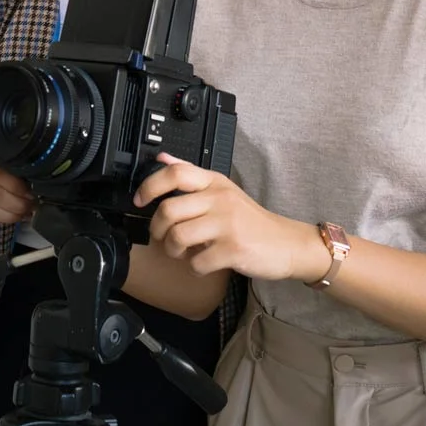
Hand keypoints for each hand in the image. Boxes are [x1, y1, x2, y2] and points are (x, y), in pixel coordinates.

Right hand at [0, 149, 34, 224]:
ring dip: (4, 215)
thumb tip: (40, 182)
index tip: (32, 195)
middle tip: (30, 208)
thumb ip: (25, 162)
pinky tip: (8, 219)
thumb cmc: (11, 147)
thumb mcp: (19, 148)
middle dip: (14, 205)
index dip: (16, 189)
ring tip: (22, 215)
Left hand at [133, 154, 318, 282]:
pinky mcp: (233, 250)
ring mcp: (227, 224)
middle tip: (162, 236)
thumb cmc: (250, 220)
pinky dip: (194, 267)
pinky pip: (197, 262)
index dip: (149, 186)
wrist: (286, 243)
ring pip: (178, 236)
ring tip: (182, 252)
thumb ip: (192, 174)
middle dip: (157, 229)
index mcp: (215, 182)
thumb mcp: (223, 190)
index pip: (175, 173)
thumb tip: (163, 158)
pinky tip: (202, 263)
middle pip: (168, 209)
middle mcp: (220, 199)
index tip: (139, 200)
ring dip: (173, 250)